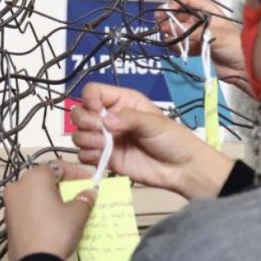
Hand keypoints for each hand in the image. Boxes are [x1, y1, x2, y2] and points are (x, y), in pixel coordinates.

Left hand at [4, 165, 96, 260]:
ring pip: (34, 193)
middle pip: (44, 178)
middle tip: (78, 193)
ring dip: (51, 196)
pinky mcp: (8, 219)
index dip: (76, 172)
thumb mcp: (76, 214)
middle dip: (62, 184)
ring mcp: (10, 203)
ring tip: (67, 207)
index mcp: (34, 178)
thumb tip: (89, 192)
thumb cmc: (57, 232)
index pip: (58, 166)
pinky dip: (40, 208)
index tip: (89, 181)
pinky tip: (52, 219)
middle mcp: (18, 185)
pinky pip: (27, 207)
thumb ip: (84, 199)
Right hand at [71, 83, 232, 199]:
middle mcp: (109, 118)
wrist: (181, 169)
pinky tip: (103, 158)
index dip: (90, 99)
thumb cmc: (172, 139)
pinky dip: (89, 156)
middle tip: (101, 132)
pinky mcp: (105, 159)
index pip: (93, 91)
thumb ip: (129, 118)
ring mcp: (105, 140)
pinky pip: (84, 155)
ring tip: (105, 147)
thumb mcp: (154, 122)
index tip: (97, 111)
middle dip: (86, 122)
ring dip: (86, 140)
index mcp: (121, 101)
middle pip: (80, 113)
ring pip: (79, 135)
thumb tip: (105, 121)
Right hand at [157, 0, 245, 86]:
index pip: (187, 1)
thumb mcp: (215, 34)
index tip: (166, 11)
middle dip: (169, 20)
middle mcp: (200, 21)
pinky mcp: (194, 50)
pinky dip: (175, 47)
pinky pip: (179, 46)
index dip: (175, 4)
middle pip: (178, 16)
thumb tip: (171, 29)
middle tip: (160, 25)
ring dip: (171, 34)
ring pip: (176, 31)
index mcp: (208, 11)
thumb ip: (192, 32)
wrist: (243, 68)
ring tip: (170, 40)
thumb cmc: (235, 45)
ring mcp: (196, 36)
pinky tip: (176, 49)